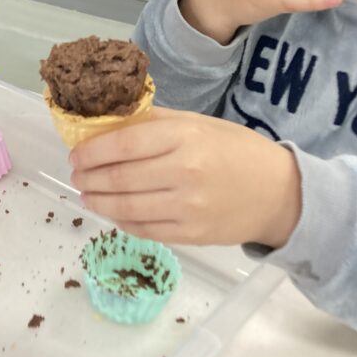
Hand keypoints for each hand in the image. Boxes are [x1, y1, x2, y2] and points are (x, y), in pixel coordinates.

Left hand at [69, 107, 301, 247]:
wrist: (280, 193)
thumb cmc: (237, 150)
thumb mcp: (198, 123)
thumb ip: (155, 122)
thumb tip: (109, 122)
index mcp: (184, 137)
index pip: (122, 144)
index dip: (92, 151)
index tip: (76, 154)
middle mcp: (183, 172)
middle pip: (118, 178)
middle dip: (88, 178)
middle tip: (76, 175)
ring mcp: (186, 207)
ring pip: (125, 207)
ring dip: (98, 202)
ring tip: (87, 195)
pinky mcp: (190, 235)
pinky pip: (144, 229)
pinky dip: (121, 221)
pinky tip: (113, 212)